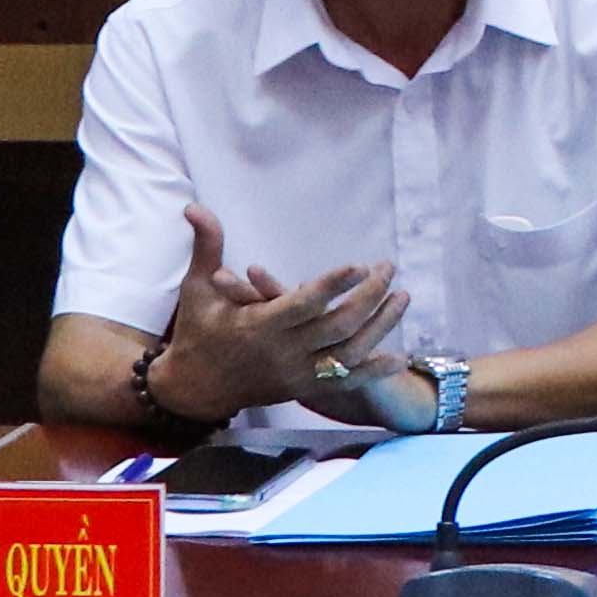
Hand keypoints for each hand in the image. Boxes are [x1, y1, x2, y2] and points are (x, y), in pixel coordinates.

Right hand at [156, 205, 405, 417]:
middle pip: (338, 325)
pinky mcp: (302, 390)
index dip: (334, 284)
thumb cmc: (197, 331)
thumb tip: (194, 206)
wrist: (193, 389)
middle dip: (370, 295)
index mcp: (258, 325)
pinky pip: (345, 384)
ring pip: (350, 353)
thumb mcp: (197, 287)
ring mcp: (295, 374)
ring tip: (403, 297)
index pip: (305, 303)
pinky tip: (399, 357)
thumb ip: (207, 245)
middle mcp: (282, 352)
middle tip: (388, 268)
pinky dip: (374, 371)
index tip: (361, 264)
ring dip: (382, 325)